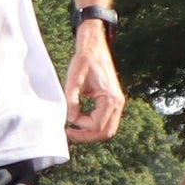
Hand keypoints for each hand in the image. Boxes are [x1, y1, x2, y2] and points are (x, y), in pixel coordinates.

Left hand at [64, 26, 125, 143]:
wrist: (94, 47)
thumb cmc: (84, 60)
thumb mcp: (74, 79)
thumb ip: (71, 99)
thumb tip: (69, 118)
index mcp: (111, 99)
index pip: (97, 126)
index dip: (80, 128)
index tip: (66, 122)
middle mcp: (118, 103)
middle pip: (106, 133)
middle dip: (87, 137)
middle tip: (69, 134)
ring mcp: (117, 103)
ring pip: (107, 129)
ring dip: (90, 133)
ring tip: (73, 129)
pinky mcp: (112, 102)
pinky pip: (105, 121)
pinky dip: (93, 126)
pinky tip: (79, 121)